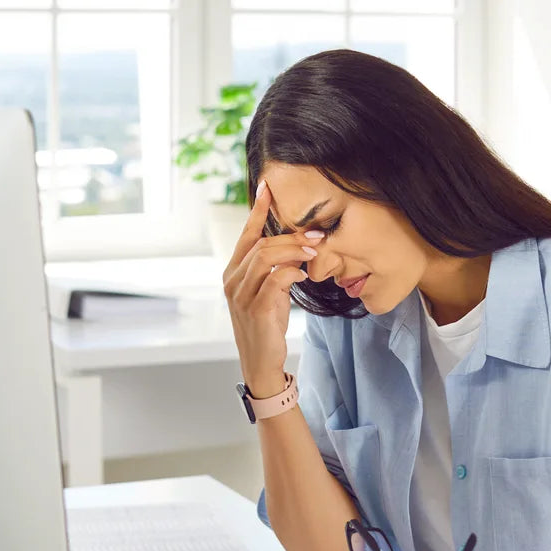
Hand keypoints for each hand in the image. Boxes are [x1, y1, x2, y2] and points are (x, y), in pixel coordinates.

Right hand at [222, 180, 322, 396]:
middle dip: (291, 236)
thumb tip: (296, 247)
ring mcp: (241, 295)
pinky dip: (291, 273)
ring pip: (266, 257)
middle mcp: (233, 280)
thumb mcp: (269, 292)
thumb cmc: (267, 325)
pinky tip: (303, 276)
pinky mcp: (255, 309)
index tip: (268, 188)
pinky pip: (275, 280)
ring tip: (314, 251)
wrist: (261, 361)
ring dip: (294, 251)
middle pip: (261, 244)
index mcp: (234, 272)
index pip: (246, 235)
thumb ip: (275, 269)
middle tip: (317, 235)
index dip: (257, 210)